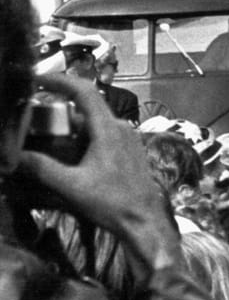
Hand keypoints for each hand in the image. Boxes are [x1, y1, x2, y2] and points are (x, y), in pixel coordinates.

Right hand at [17, 74, 180, 277]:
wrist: (144, 220)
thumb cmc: (112, 202)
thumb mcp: (71, 186)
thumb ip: (42, 168)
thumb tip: (13, 158)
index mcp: (108, 129)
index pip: (84, 92)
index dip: (60, 81)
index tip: (36, 80)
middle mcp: (119, 127)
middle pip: (83, 109)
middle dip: (55, 114)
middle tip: (30, 124)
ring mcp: (126, 138)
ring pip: (91, 124)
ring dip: (67, 131)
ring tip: (42, 143)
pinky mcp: (127, 149)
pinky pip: (100, 135)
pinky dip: (80, 140)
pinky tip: (66, 156)